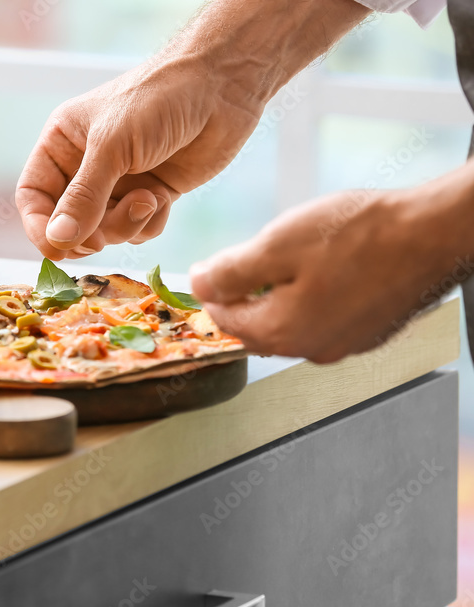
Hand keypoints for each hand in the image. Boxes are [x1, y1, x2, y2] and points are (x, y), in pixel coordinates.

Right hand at [15, 0, 370, 260]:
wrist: (222, 87)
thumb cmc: (158, 100)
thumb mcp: (112, 147)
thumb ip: (83, 197)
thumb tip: (56, 241)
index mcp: (63, 144)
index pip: (33, 196)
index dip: (40, 226)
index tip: (55, 249)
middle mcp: (86, 166)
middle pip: (68, 223)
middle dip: (88, 232)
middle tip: (102, 236)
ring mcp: (120, 183)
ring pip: (104, 231)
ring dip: (124, 225)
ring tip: (147, 199)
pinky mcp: (152, 194)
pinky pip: (137, 230)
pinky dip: (148, 223)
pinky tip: (164, 198)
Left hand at [189, 187, 468, 363]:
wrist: (432, 233)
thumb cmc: (361, 235)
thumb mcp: (278, 244)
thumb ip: (231, 271)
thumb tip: (197, 285)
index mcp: (281, 332)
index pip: (225, 322)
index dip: (211, 294)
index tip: (206, 271)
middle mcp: (311, 349)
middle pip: (256, 329)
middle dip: (243, 299)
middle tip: (244, 264)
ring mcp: (343, 345)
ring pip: (290, 326)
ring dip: (276, 300)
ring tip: (285, 262)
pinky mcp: (367, 334)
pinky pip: (322, 322)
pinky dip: (309, 302)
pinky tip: (320, 271)